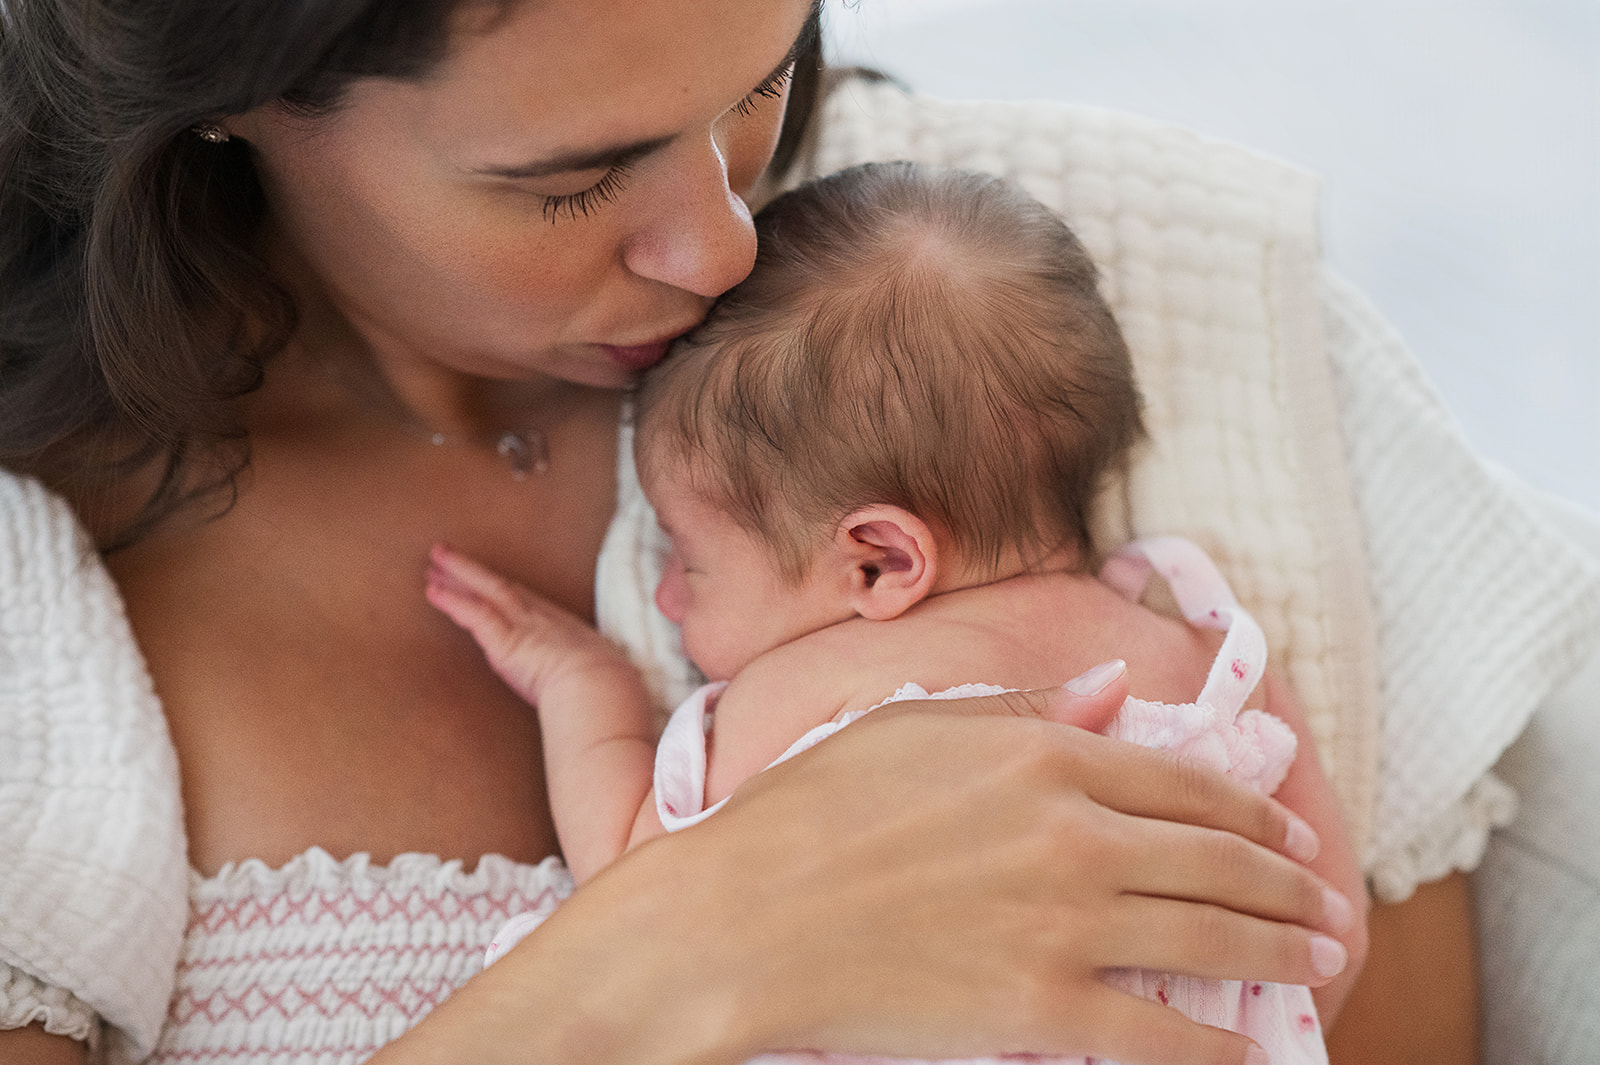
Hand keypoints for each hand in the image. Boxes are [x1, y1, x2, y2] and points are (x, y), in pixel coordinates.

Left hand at [425, 543, 636, 704]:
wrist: (600, 687)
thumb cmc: (606, 687)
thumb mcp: (601, 676)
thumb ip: (588, 677)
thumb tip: (592, 690)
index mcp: (563, 628)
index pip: (526, 602)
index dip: (503, 589)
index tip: (487, 579)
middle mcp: (541, 619)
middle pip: (502, 588)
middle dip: (475, 573)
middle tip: (450, 557)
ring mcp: (522, 625)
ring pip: (486, 590)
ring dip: (459, 573)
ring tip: (436, 558)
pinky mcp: (505, 639)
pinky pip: (474, 613)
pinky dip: (453, 601)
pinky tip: (432, 590)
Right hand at [669, 662, 1348, 1064]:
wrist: (747, 917)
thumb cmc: (814, 811)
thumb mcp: (916, 728)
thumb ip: (1026, 710)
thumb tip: (1111, 692)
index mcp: (1045, 753)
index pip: (1184, 781)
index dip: (1253, 810)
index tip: (1290, 832)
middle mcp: (1075, 833)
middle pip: (1215, 859)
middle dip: (1289, 884)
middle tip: (1331, 904)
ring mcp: (1064, 924)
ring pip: (1210, 938)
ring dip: (1282, 950)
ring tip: (1322, 959)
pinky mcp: (1041, 1008)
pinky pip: (1161, 1033)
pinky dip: (1220, 1046)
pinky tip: (1256, 1051)